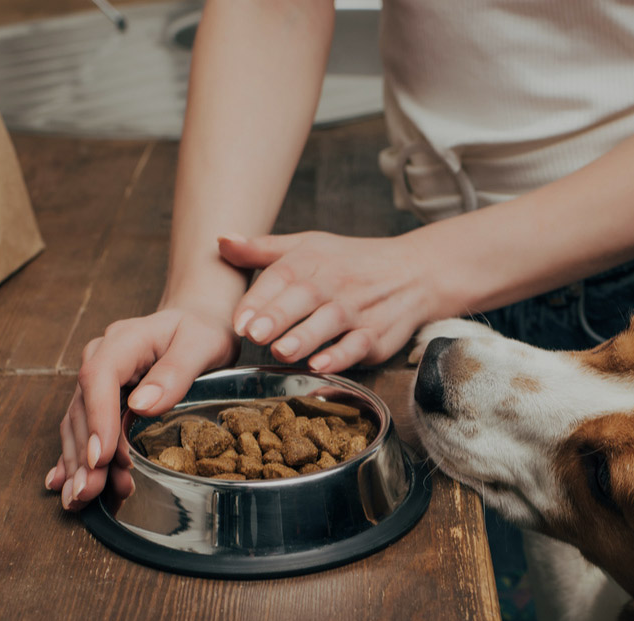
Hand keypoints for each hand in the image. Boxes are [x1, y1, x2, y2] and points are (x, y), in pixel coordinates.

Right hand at [45, 302, 239, 509]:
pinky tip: (63, 483)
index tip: (101, 457)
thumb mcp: (203, 343)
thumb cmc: (203, 331)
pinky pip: (82, 429)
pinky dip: (75, 458)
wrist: (197, 322)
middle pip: (82, 408)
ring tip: (82, 498)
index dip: (96, 419)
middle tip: (89, 492)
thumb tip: (142, 405)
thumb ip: (175, 372)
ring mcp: (98, 381)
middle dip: (84, 454)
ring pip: (77, 424)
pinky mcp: (101, 400)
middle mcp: (102, 359)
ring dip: (78, 463)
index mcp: (124, 340)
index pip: (99, 377)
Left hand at [217, 231, 445, 371]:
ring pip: (330, 322)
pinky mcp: (377, 334)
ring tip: (281, 352)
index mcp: (312, 260)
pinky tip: (321, 366)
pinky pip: (359, 344)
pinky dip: (341, 356)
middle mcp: (334, 282)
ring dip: (305, 337)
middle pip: (305, 296)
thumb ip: (262, 250)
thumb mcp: (307, 247)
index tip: (239, 321)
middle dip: (279, 316)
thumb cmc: (350, 262)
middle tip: (254, 334)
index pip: (282, 276)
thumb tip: (221, 241)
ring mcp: (357, 309)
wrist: (412, 272)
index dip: (259, 299)